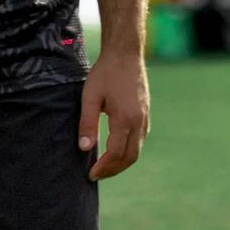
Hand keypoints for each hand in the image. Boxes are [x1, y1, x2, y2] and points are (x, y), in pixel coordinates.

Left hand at [79, 47, 148, 181]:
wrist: (126, 54)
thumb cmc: (105, 73)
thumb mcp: (90, 97)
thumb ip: (87, 123)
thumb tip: (84, 148)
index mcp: (125, 119)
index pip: (115, 153)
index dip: (103, 167)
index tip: (90, 174)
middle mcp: (139, 121)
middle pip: (130, 157)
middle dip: (113, 170)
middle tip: (96, 175)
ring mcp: (145, 118)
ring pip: (137, 150)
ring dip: (121, 162)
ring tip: (104, 166)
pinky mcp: (145, 114)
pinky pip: (140, 140)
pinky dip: (128, 151)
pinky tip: (115, 150)